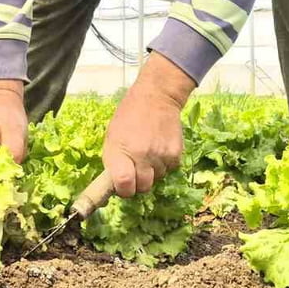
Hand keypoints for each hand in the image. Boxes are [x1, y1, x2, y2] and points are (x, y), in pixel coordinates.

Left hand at [103, 53, 195, 196]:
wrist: (156, 97)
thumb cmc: (129, 116)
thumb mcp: (112, 137)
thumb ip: (113, 162)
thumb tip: (115, 185)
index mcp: (122, 151)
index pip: (125, 186)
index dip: (124, 190)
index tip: (124, 186)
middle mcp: (142, 155)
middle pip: (143, 187)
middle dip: (138, 182)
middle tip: (136, 169)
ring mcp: (161, 155)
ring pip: (157, 179)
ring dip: (152, 171)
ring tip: (148, 152)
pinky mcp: (176, 154)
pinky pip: (169, 170)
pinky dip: (164, 164)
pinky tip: (159, 148)